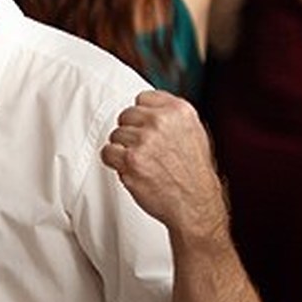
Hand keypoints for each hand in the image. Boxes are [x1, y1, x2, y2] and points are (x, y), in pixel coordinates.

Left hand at [100, 90, 229, 238]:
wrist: (194, 202)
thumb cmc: (193, 171)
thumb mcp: (193, 131)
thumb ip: (170, 115)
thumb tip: (146, 105)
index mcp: (179, 110)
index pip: (142, 98)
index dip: (142, 117)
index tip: (146, 129)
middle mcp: (161, 121)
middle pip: (125, 115)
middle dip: (131, 132)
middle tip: (145, 150)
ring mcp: (145, 140)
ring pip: (115, 135)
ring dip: (123, 149)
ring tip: (143, 162)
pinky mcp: (131, 160)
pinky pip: (106, 152)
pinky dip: (114, 162)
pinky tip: (131, 169)